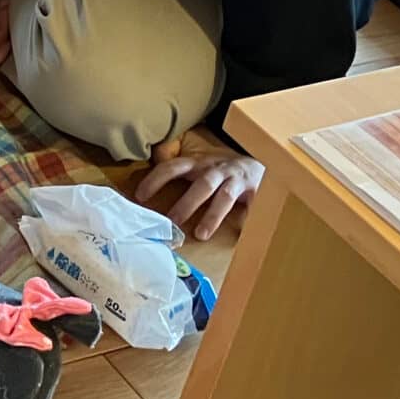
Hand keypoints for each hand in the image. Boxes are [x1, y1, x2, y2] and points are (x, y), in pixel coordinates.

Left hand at [134, 141, 263, 240]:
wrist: (259, 163)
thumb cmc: (221, 169)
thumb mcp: (197, 164)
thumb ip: (176, 170)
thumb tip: (145, 177)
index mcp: (198, 164)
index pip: (173, 167)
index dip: (155, 180)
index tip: (139, 196)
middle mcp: (216, 170)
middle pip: (202, 185)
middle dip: (186, 204)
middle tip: (171, 222)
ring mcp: (236, 181)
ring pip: (225, 197)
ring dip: (213, 216)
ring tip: (200, 234)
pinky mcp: (255, 192)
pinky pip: (254, 207)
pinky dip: (248, 220)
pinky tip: (240, 235)